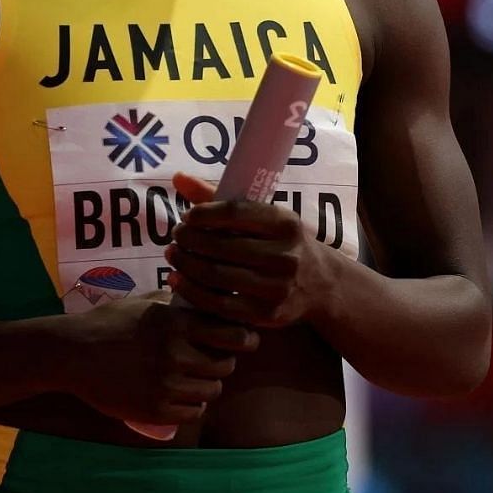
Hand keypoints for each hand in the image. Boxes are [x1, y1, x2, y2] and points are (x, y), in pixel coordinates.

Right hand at [53, 289, 257, 425]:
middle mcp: (176, 354)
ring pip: (211, 391)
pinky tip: (181, 398)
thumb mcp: (140, 304)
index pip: (232, 333)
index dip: (243, 338)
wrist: (71, 355)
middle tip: (211, 362)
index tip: (244, 340)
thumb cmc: (105, 325)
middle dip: (222, 364)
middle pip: (225, 366)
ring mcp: (166, 384)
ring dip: (206, 386)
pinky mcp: (156, 410)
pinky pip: (192, 413)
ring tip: (194, 380)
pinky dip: (190, 406)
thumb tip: (197, 298)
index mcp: (175, 324)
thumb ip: (171, 302)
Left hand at [165, 171, 337, 327]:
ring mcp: (277, 288)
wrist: (320, 284)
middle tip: (175, 235)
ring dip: (186, 264)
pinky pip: (220, 304)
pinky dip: (192, 291)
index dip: (205, 214)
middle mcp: (285, 256)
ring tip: (172, 254)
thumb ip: (220, 198)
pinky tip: (177, 280)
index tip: (188, 216)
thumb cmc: (279, 242)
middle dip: (190, 239)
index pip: (236, 213)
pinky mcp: (266, 314)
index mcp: (285, 224)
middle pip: (223, 246)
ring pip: (218, 276)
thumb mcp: (263, 217)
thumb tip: (177, 178)